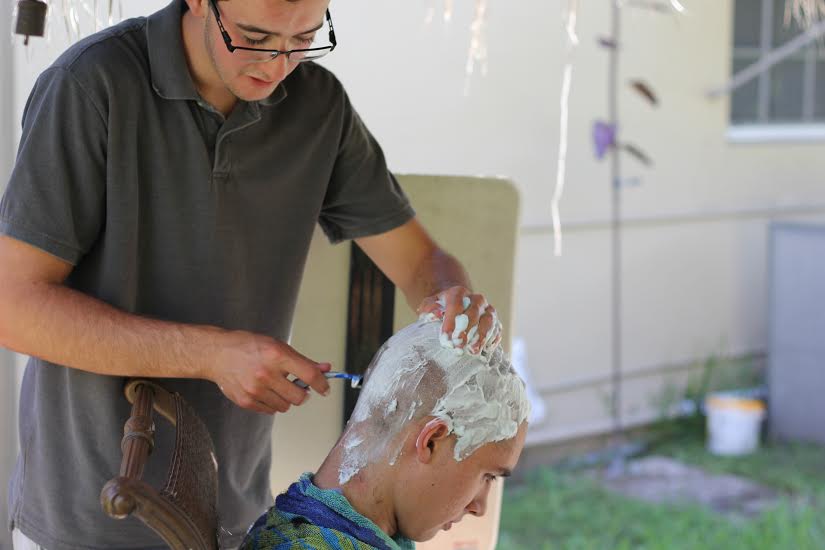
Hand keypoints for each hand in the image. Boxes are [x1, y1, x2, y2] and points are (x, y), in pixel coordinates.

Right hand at [205, 330, 331, 413]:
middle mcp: (266, 373)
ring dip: (285, 398)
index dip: (322, 384)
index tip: (325, 388)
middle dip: (302, 393)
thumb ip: (302, 360)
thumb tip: (325, 368)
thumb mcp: (278, 346)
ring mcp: (255, 389)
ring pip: (285, 406)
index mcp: (276, 355)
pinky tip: (263, 390)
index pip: (309, 375)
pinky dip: (271, 403)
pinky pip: (270, 410)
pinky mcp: (246, 401)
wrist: (217, 354)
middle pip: (299, 397)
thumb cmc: (248, 347)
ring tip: (275, 385)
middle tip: (296, 386)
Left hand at [417, 286, 501, 354]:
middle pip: (474, 313)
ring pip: (489, 321)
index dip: (450, 322)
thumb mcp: (430, 305)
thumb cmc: (441, 308)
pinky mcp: (496, 321)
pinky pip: (497, 329)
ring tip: (473, 351)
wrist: (457, 307)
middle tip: (458, 346)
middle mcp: (477, 299)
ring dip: (481, 337)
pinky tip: (486, 350)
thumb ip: (428, 308)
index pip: (455, 305)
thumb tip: (436, 314)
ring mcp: (488, 310)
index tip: (445, 339)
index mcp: (459, 292)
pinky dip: (493, 339)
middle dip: (466, 331)